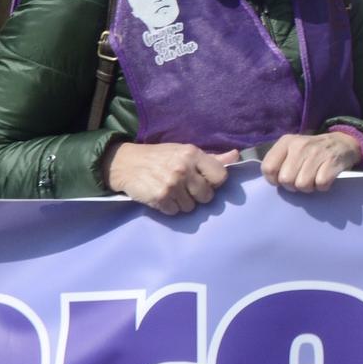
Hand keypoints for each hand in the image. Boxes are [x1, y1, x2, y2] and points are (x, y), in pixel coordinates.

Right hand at [101, 142, 237, 214]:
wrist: (126, 163)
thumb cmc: (161, 157)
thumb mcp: (185, 151)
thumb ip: (211, 158)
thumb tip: (236, 155)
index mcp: (193, 154)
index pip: (220, 176)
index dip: (215, 182)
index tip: (206, 181)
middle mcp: (183, 169)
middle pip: (207, 196)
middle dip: (199, 195)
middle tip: (186, 188)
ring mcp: (171, 184)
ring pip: (191, 207)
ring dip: (183, 203)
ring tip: (172, 191)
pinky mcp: (159, 197)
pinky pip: (175, 212)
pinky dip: (170, 208)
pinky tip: (162, 197)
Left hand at [263, 133, 361, 193]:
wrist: (343, 143)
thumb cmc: (312, 151)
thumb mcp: (292, 149)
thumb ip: (279, 161)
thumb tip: (272, 181)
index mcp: (286, 142)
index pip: (269, 167)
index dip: (274, 180)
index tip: (282, 180)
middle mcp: (300, 145)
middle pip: (286, 179)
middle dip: (293, 185)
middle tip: (300, 180)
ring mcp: (317, 153)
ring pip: (302, 184)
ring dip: (308, 187)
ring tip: (313, 179)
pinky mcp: (332, 162)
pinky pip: (320, 184)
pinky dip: (322, 186)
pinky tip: (324, 178)